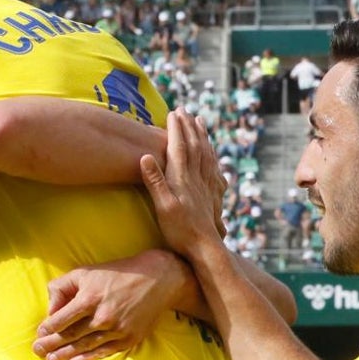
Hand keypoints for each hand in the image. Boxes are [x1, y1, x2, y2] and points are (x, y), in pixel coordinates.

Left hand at [32, 250, 188, 359]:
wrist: (157, 280)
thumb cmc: (117, 274)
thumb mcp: (86, 272)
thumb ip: (62, 288)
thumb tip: (50, 310)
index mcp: (89, 298)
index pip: (61, 320)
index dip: (47, 330)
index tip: (39, 335)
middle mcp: (102, 316)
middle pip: (70, 336)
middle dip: (51, 346)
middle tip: (38, 352)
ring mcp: (116, 330)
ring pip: (84, 347)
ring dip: (65, 356)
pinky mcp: (128, 339)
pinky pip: (103, 353)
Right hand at [139, 109, 227, 256]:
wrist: (205, 248)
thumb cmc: (180, 231)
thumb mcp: (162, 206)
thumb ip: (154, 181)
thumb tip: (145, 157)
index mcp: (182, 179)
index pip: (179, 147)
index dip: (176, 129)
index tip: (173, 113)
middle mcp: (196, 178)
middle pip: (195, 146)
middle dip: (189, 126)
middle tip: (185, 110)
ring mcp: (206, 185)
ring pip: (206, 154)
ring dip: (202, 136)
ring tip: (201, 122)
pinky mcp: (211, 194)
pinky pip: (213, 168)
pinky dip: (211, 154)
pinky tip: (213, 153)